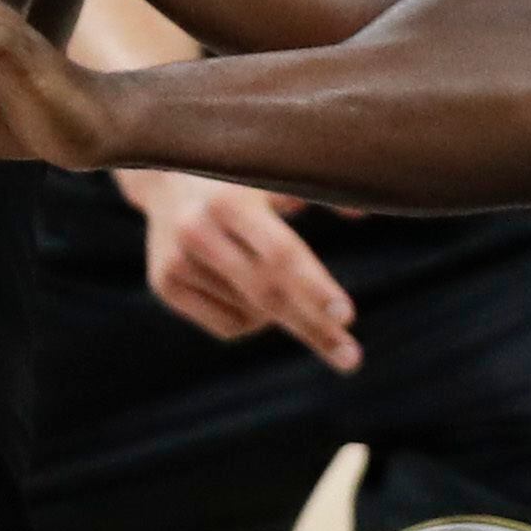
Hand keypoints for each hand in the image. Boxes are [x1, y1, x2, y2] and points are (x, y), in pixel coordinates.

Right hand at [119, 169, 358, 369]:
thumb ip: (324, 192)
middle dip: (314, 329)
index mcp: (229, 199)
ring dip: (280, 313)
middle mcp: (197, 231)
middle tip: (351, 359)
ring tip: (273, 276)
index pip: (280, 252)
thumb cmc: (242, 172)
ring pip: (252, 316)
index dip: (316, 287)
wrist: (166, 174)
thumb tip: (365, 215)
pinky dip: (253, 320)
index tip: (348, 316)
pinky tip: (245, 285)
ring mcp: (176, 261)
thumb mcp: (279, 172)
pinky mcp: (164, 284)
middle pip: (268, 295)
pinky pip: (229, 327)